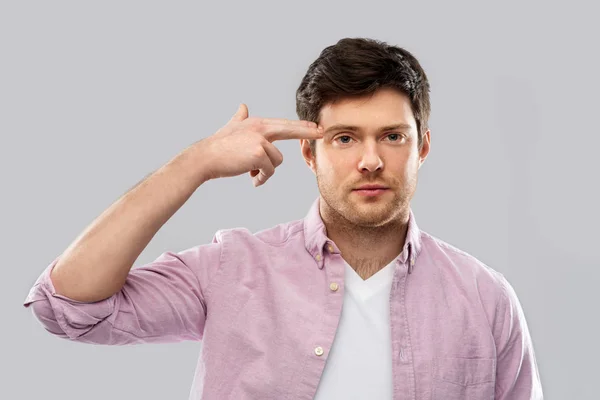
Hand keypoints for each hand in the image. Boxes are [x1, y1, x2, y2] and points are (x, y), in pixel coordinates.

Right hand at [198, 103, 322, 185]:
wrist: (206, 157)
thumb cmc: (219, 146)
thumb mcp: (231, 127)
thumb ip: (239, 117)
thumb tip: (243, 106)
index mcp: (258, 123)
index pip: (284, 124)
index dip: (300, 126)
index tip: (316, 126)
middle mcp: (261, 128)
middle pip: (290, 130)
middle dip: (308, 131)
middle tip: (322, 131)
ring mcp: (260, 140)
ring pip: (277, 161)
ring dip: (265, 171)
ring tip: (250, 172)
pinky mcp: (259, 154)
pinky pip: (269, 171)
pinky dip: (260, 178)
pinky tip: (249, 177)